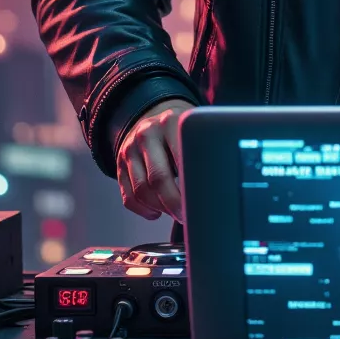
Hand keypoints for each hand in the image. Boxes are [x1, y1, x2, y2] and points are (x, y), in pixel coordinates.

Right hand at [116, 99, 192, 221]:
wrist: (154, 124)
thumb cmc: (180, 135)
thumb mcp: (193, 134)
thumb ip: (204, 153)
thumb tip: (220, 186)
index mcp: (171, 123)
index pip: (180, 158)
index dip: (190, 185)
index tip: (201, 201)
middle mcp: (147, 133)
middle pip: (158, 178)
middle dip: (175, 203)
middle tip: (187, 215)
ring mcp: (130, 149)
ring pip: (142, 191)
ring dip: (160, 208)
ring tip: (175, 212)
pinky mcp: (119, 165)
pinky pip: (129, 197)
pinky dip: (144, 210)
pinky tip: (157, 211)